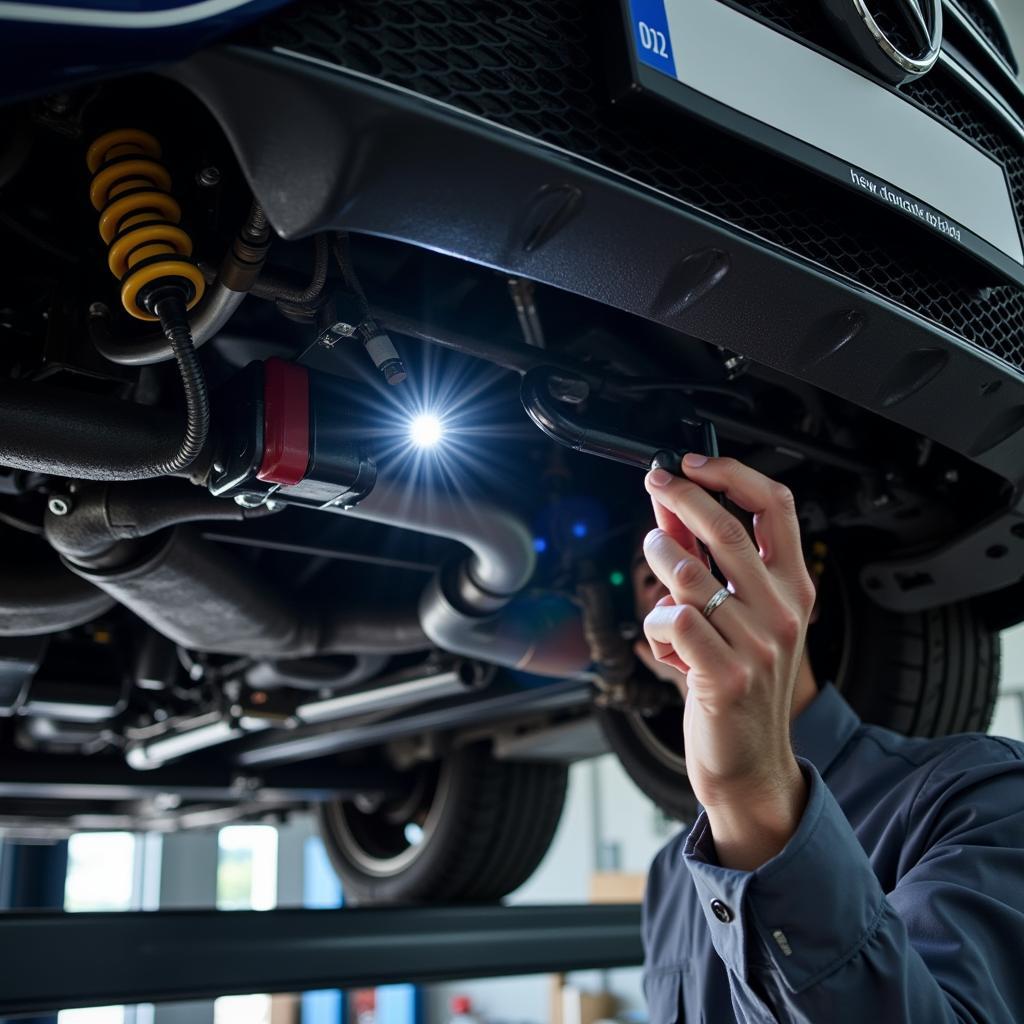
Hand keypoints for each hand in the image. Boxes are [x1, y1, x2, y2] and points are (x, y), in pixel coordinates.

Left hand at [641, 454, 815, 869]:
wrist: (752, 762)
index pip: (776, 508)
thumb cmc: (741, 684)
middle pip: (728, 530)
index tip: (693, 463)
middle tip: (656, 482)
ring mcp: (758, 645)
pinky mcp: (725, 676)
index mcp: (796, 588)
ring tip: (655, 569)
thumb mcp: (735, 615)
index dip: (733, 474)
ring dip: (658, 562)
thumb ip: (706, 560)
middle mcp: (784, 612)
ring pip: (689, 575)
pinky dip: (654, 624)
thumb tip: (670, 508)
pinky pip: (672, 621)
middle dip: (682, 497)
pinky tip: (663, 641)